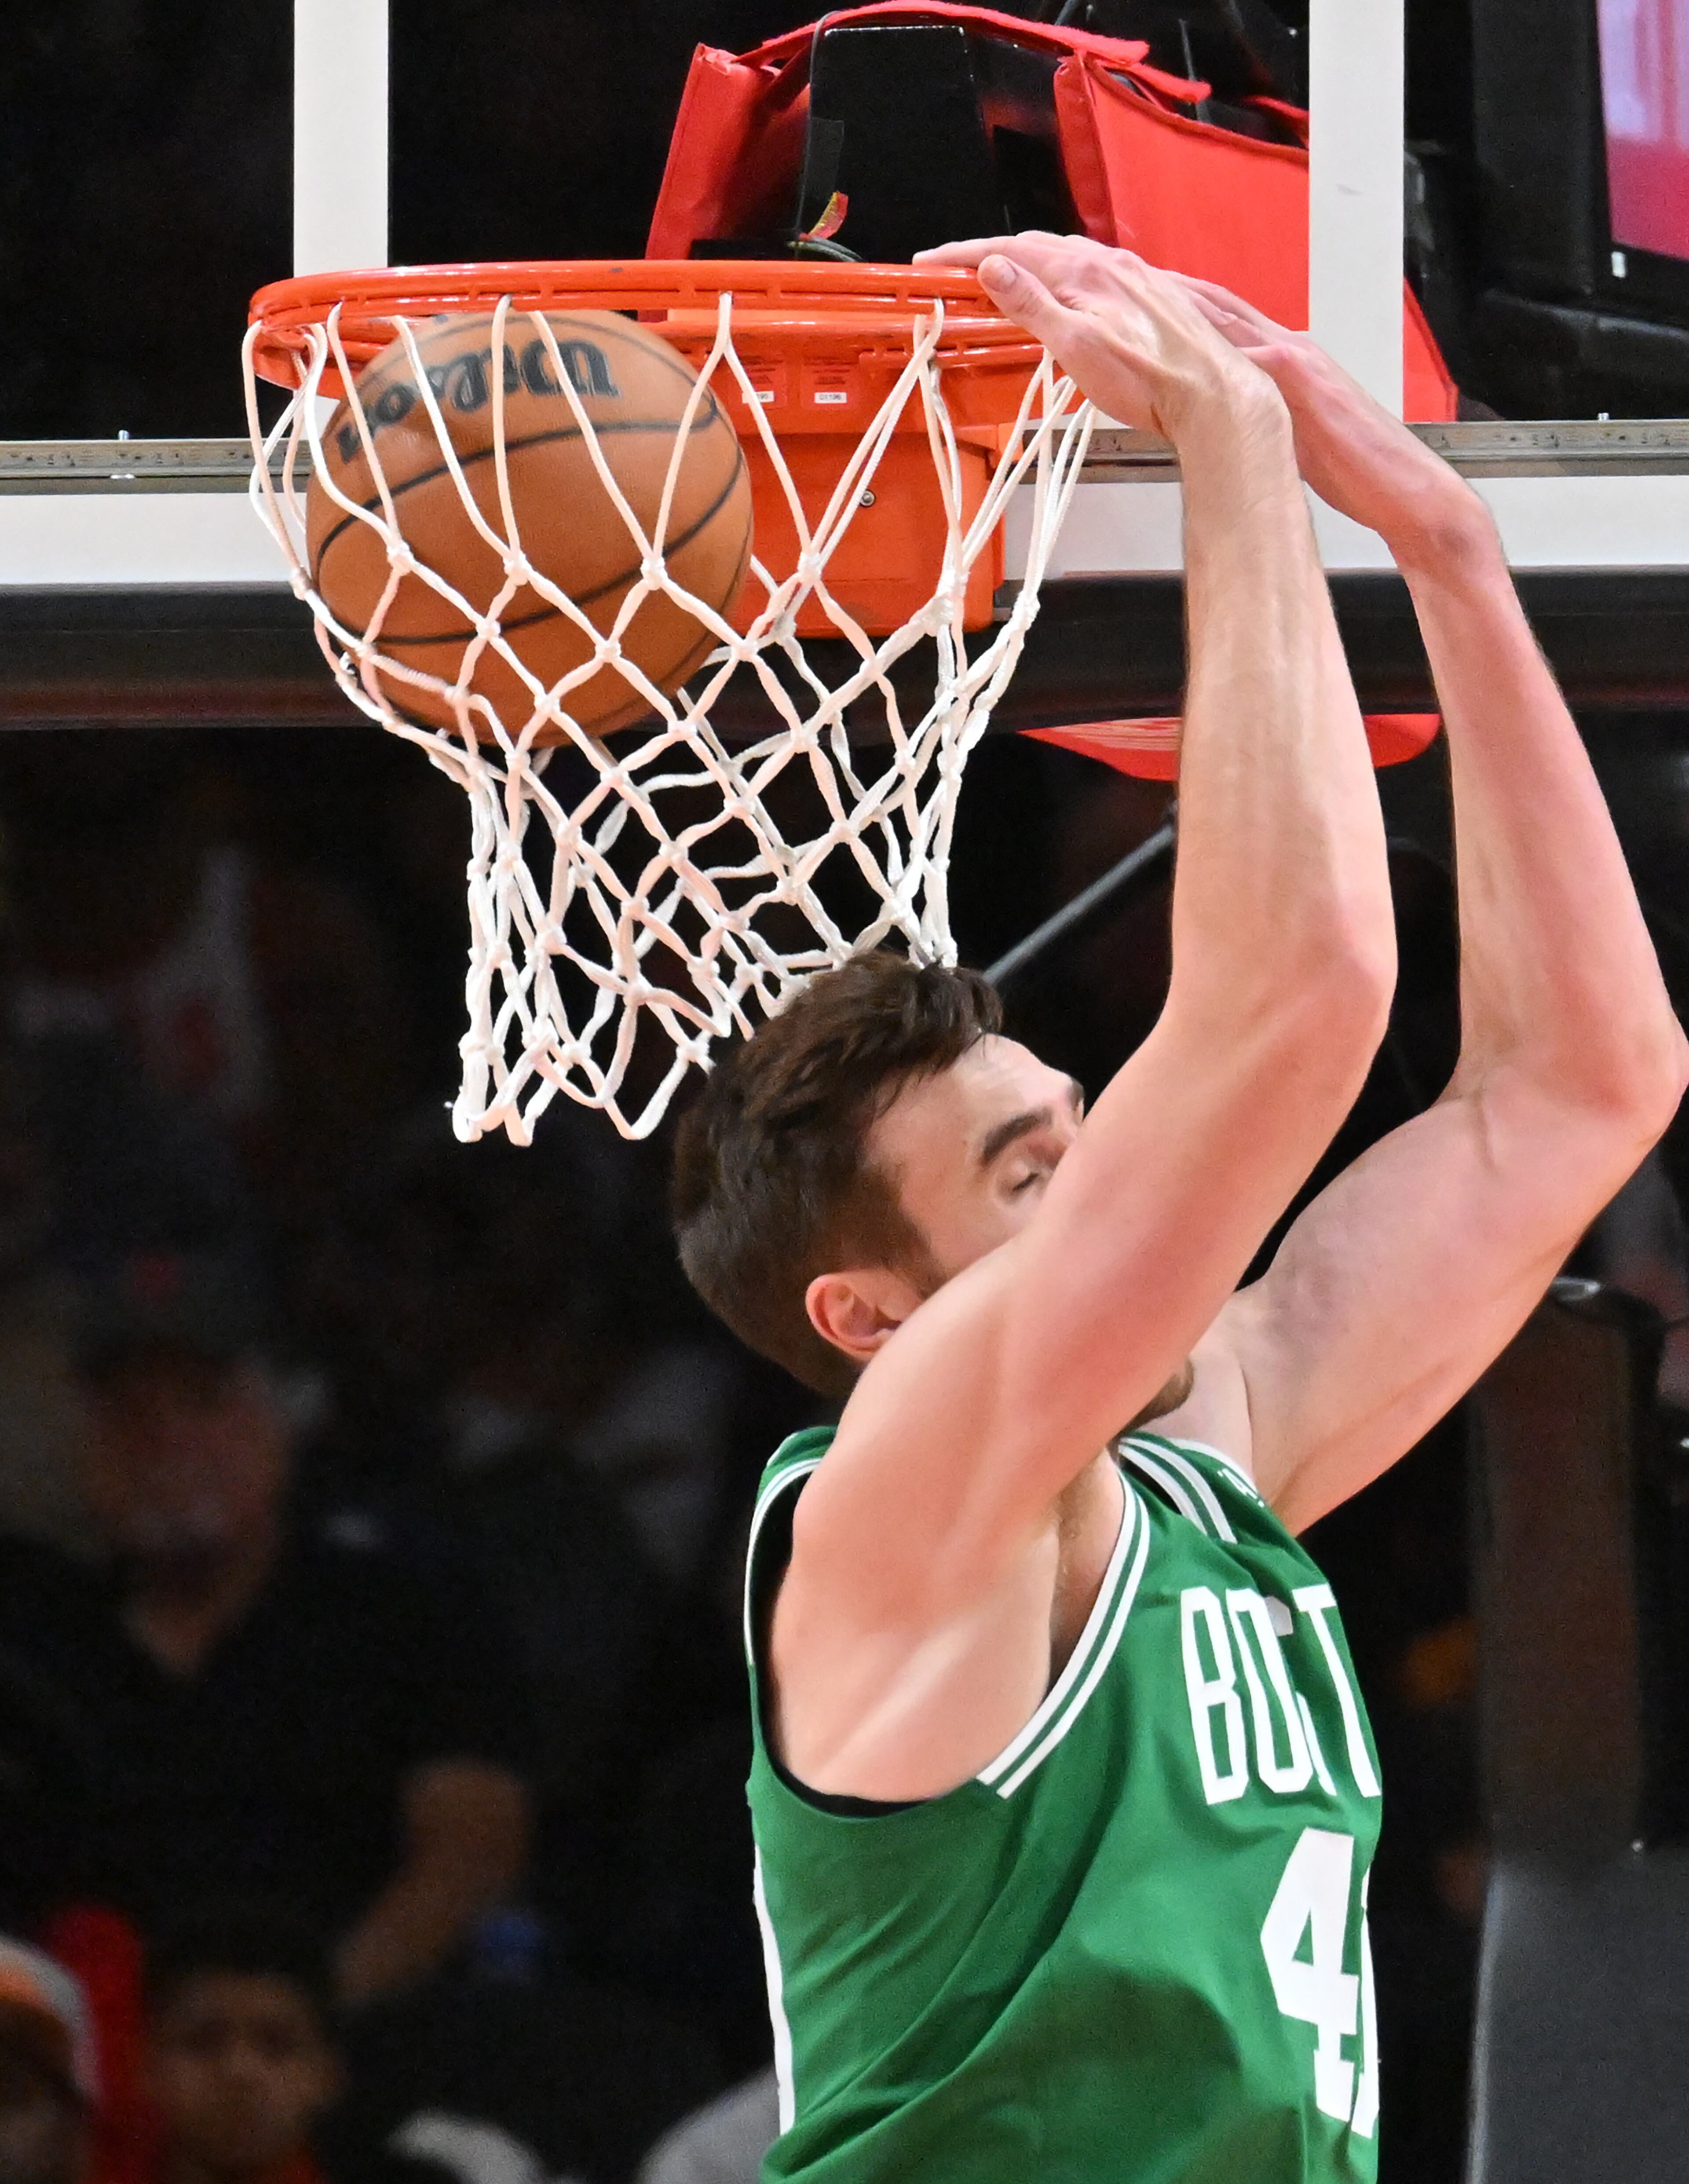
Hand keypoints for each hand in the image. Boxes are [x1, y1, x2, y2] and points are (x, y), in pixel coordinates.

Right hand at [917, 232, 1280, 441]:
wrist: (1214, 397)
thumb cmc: (1149, 380)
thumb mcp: (1075, 344)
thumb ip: (1031, 304)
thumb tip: (993, 267)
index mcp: (1085, 271)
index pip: (1012, 250)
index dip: (965, 254)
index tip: (931, 262)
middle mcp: (1111, 265)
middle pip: (1040, 247)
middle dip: (994, 255)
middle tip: (960, 271)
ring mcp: (1134, 280)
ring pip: (1071, 258)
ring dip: (1031, 264)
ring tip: (1005, 278)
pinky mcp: (1151, 300)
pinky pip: (1096, 276)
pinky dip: (1064, 278)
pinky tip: (1067, 296)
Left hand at [1170, 274, 1493, 565]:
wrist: (1400, 484)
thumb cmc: (1350, 467)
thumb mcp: (1291, 432)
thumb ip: (1259, 413)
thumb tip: (1222, 420)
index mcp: (1285, 360)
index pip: (1225, 321)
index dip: (1182, 303)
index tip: (1142, 294)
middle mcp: (1290, 349)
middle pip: (1221, 307)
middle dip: (1175, 289)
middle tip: (1128, 274)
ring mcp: (1297, 361)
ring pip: (1232, 319)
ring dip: (1186, 304)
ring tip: (1142, 290)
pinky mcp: (1303, 381)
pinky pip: (1251, 355)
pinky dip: (1216, 347)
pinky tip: (1183, 343)